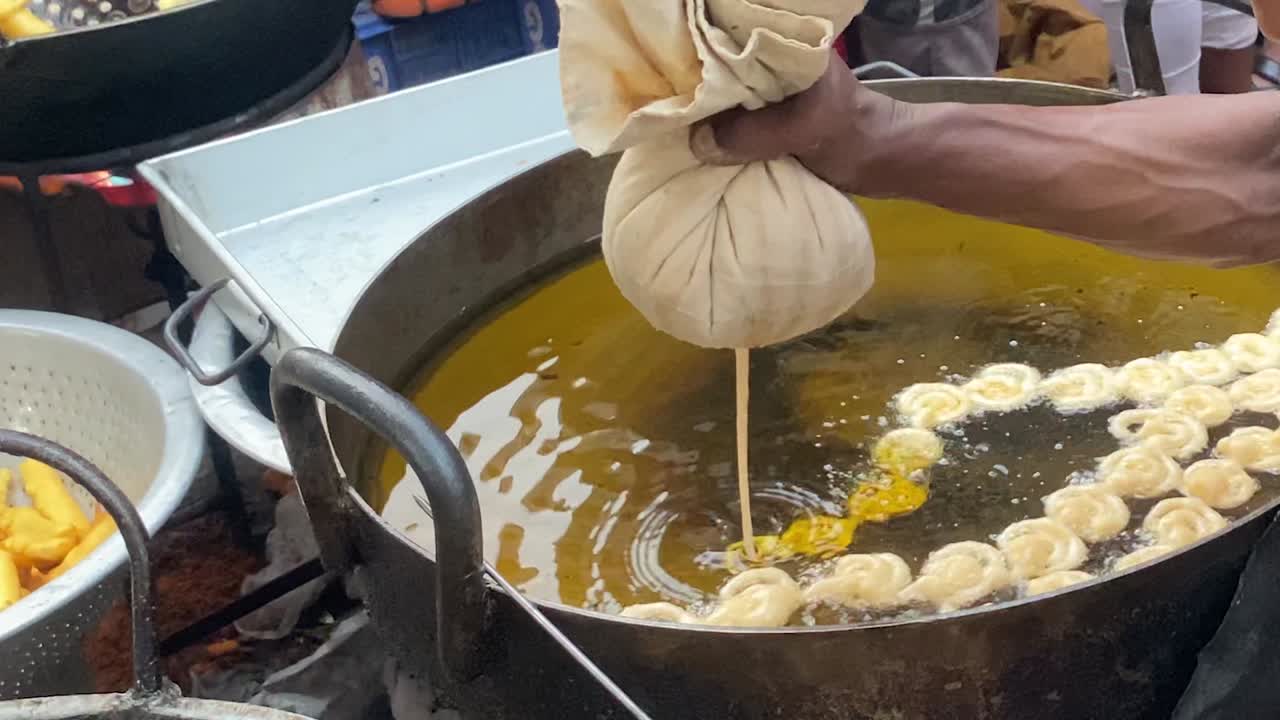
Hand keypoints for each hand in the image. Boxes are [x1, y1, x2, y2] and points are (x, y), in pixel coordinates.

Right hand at [689, 55, 907, 195]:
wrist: (886, 161)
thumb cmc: (853, 136)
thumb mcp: (801, 132)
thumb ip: (751, 134)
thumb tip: (697, 141)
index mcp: (786, 41)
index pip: (728, 36)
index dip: (697, 53)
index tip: (669, 72)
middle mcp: (777, 55)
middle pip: (722, 61)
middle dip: (696, 80)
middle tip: (665, 98)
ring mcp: (774, 83)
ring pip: (728, 87)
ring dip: (707, 105)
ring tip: (675, 114)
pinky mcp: (774, 110)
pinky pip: (737, 111)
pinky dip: (721, 123)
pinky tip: (700, 132)